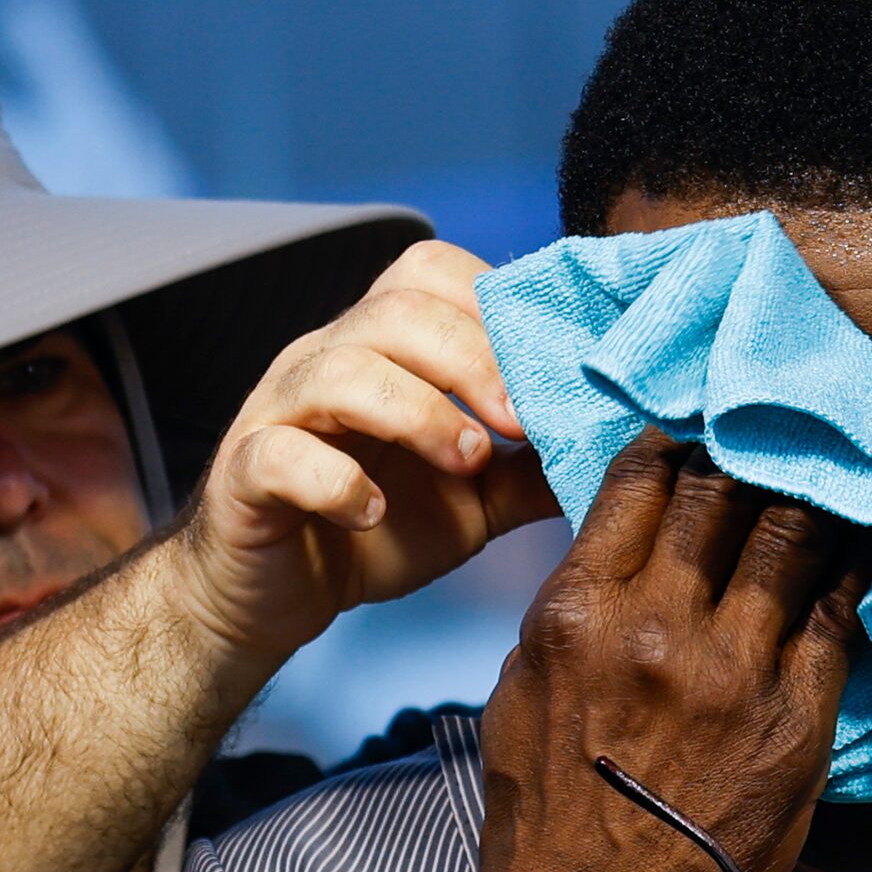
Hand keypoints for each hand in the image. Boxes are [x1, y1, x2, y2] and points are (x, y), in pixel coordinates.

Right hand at [172, 239, 559, 658]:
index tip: (554, 370)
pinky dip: (334, 481)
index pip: (433, 272)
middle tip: (520, 423)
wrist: (273, 599)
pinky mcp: (244, 474)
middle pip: (396, 308)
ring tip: (467, 462)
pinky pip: (280, 455)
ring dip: (417, 412)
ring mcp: (278, 412)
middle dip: (473, 358)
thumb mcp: (474, 501)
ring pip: (340, 369)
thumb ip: (535, 468)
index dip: (497, 306)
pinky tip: (372, 514)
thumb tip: (626, 447)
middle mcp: (325, 359)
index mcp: (382, 348)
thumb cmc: (373, 532)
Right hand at [464, 432, 871, 871]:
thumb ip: (579, 608)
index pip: (644, 478)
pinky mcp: (798, 720)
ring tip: (831, 475)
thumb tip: (627, 542)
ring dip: (813, 497)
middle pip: (724, 491)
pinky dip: (854, 566)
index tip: (703, 430)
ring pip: (793, 536)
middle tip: (778, 439)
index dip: (681, 442)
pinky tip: (866, 541)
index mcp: (576, 613)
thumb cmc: (550, 818)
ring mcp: (733, 673)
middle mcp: (655, 629)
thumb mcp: (525, 691)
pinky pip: (839, 612)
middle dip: (751, 456)